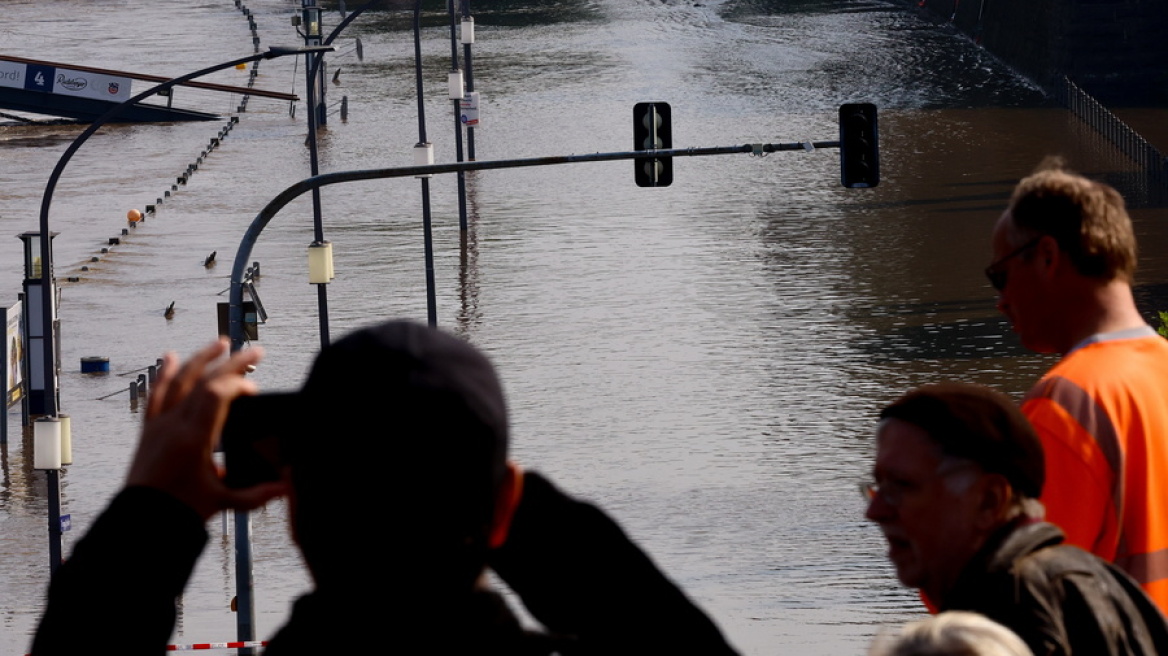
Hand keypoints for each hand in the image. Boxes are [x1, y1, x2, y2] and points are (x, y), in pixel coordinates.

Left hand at [126, 338, 286, 519]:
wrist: (141, 522)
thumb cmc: (181, 512)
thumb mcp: (224, 502)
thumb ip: (258, 494)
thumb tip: (288, 486)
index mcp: (194, 439)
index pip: (217, 394)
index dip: (239, 383)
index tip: (254, 389)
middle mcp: (175, 425)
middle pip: (203, 380)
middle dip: (232, 362)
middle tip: (255, 351)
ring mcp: (159, 425)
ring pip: (179, 380)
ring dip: (201, 358)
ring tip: (221, 343)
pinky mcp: (149, 430)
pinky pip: (156, 394)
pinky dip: (164, 373)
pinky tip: (170, 357)